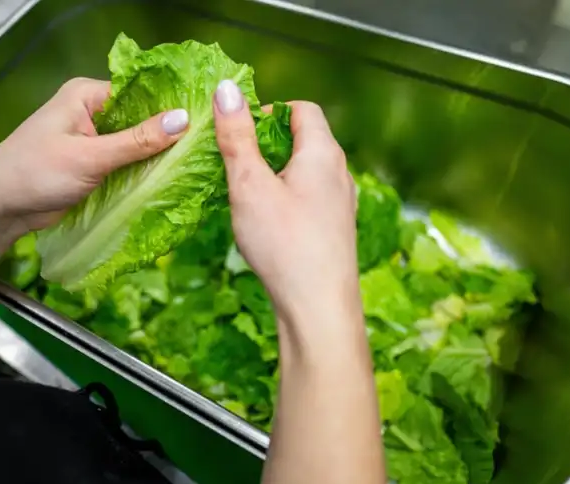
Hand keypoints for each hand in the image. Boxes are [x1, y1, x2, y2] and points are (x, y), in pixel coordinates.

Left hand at [0, 77, 190, 234]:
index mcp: (87, 95)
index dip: (170, 107)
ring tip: (194, 166)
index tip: (203, 122)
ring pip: (136, 145)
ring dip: (156, 157)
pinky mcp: (94, 165)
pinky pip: (126, 164)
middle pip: (141, 119)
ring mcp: (93, 139)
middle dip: (166, 135)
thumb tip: (184, 119)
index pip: (140, 93)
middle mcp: (91, 112)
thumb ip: (137, 141)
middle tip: (204, 149)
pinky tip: (169, 181)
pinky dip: (142, 172)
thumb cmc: (34, 174)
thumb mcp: (90, 157)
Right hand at [212, 81, 358, 324]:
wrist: (318, 307)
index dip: (268, 112)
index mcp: (322, 153)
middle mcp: (340, 173)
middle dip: (267, 145)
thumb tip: (227, 90)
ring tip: (246, 195)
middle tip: (236, 164)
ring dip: (276, 175)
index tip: (239, 131)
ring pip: (307, 173)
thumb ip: (237, 137)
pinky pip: (310, 200)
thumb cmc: (285, 244)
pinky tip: (266, 224)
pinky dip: (287, 199)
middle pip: (305, 140)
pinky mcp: (337, 230)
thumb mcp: (249, 185)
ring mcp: (342, 203)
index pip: (301, 109)